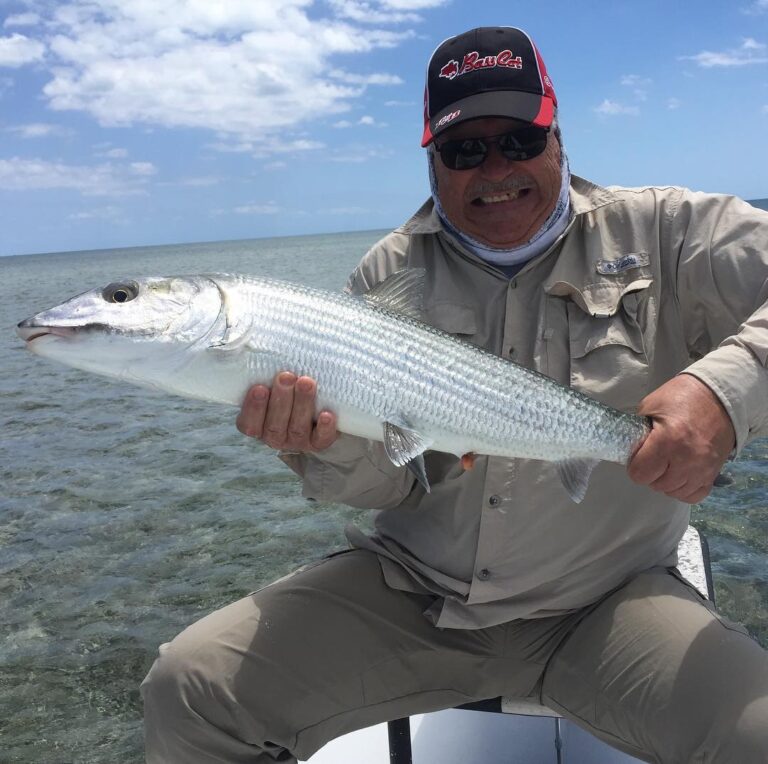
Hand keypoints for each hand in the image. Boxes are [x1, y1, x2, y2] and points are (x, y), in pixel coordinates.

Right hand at [236, 372, 337, 451]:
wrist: (316, 407)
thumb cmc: (287, 388)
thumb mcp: (272, 382)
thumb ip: (263, 369)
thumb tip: (263, 337)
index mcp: (257, 424)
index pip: (249, 423)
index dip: (253, 408)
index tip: (259, 387)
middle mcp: (275, 436)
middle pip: (274, 425)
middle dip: (280, 400)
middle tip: (286, 377)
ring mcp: (297, 441)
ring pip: (297, 429)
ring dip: (302, 405)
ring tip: (306, 383)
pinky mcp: (319, 443)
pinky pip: (321, 439)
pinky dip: (324, 428)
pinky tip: (327, 414)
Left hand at [627, 374, 735, 502]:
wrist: (719, 397)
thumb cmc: (681, 398)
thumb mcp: (650, 406)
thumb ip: (638, 433)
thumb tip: (630, 453)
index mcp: (667, 441)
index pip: (640, 474)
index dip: (634, 465)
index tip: (638, 455)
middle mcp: (686, 460)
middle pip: (656, 485)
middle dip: (650, 472)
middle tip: (653, 456)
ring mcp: (703, 469)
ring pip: (674, 492)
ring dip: (666, 481)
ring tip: (667, 463)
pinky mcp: (714, 473)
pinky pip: (693, 495)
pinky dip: (683, 488)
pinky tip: (679, 474)